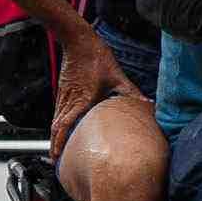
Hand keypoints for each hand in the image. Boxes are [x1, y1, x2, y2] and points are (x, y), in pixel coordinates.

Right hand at [50, 35, 142, 154]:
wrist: (78, 40)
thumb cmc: (95, 56)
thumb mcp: (117, 76)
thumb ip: (130, 92)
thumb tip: (147, 103)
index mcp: (82, 100)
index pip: (65, 126)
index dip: (59, 142)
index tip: (58, 156)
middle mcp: (69, 100)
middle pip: (56, 127)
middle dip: (54, 145)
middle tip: (55, 160)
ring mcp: (64, 95)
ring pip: (55, 120)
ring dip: (55, 135)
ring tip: (56, 149)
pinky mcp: (63, 90)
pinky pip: (57, 111)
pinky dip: (57, 123)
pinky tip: (61, 128)